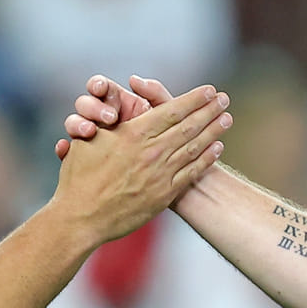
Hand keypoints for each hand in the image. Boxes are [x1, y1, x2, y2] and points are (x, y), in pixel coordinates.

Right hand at [52, 84, 228, 241]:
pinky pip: (191, 173)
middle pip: (188, 126)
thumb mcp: (88, 140)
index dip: (193, 99)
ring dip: (213, 131)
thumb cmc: (79, 177)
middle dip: (208, 110)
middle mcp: (151, 152)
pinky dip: (206, 159)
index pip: (171, 111)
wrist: (81, 217)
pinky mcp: (164, 195)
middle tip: (224, 99)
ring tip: (226, 119)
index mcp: (133, 134)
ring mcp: (160, 174)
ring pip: (193, 147)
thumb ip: (110, 121)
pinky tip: (217, 148)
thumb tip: (122, 103)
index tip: (208, 90)